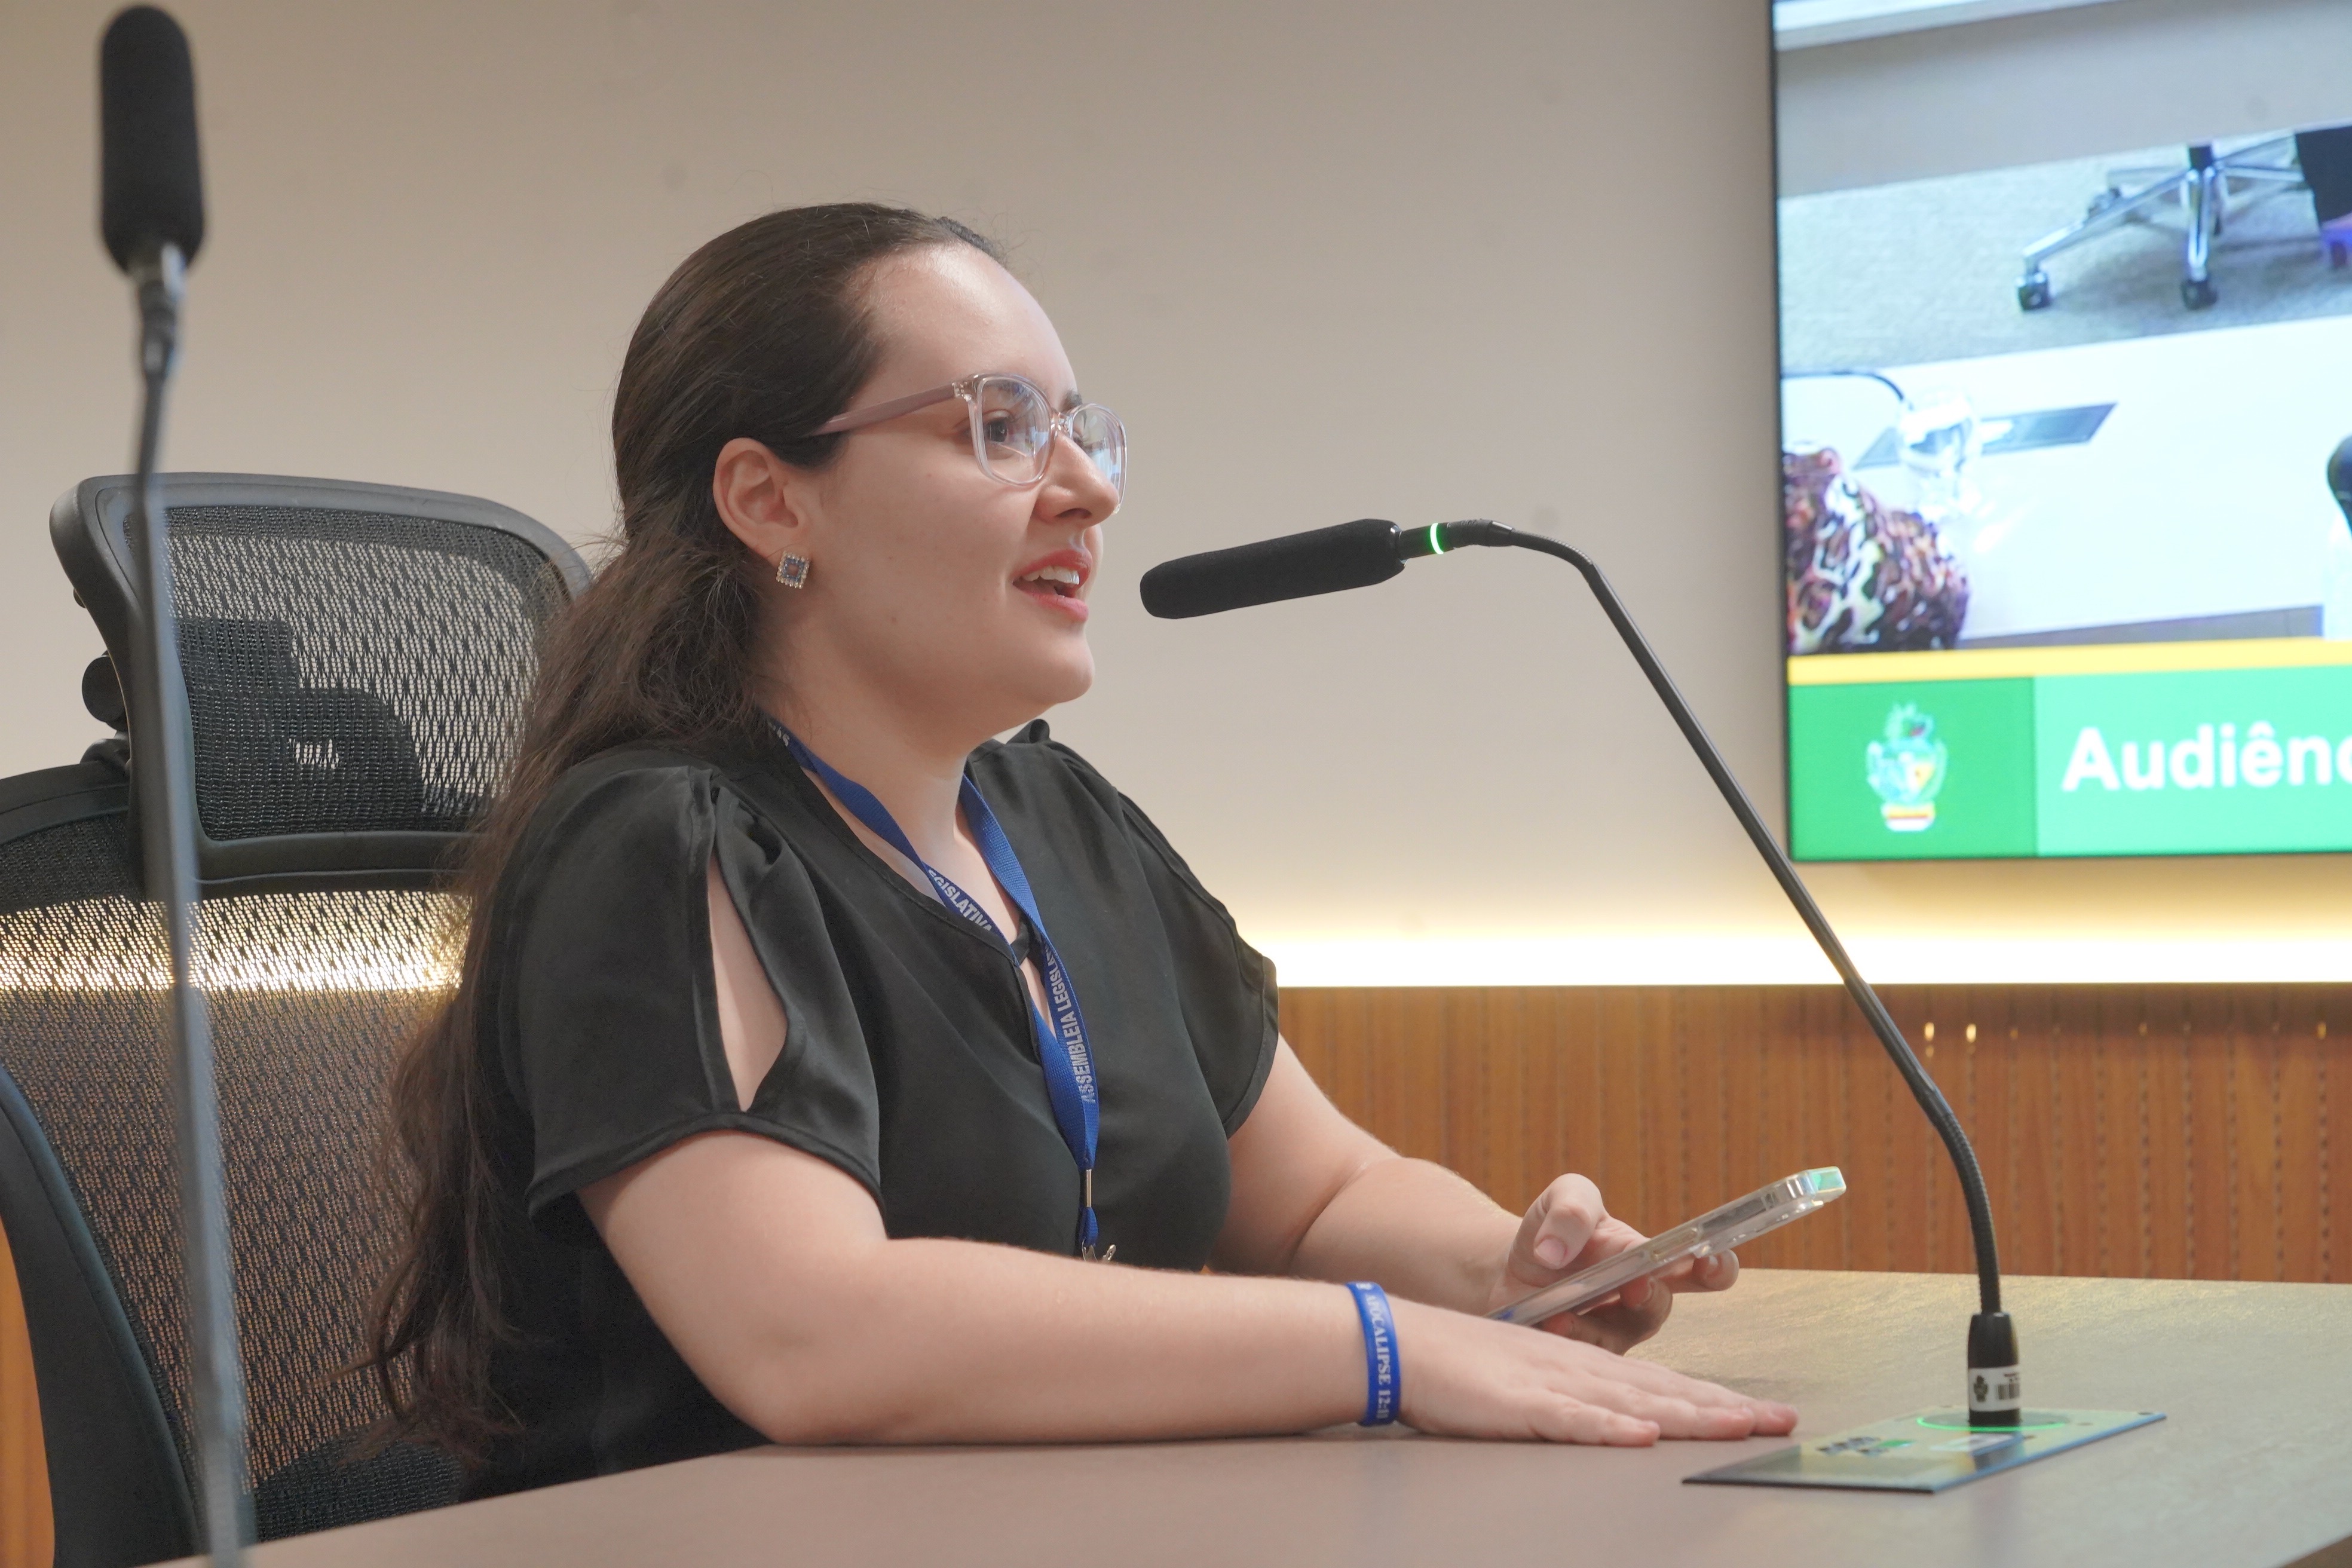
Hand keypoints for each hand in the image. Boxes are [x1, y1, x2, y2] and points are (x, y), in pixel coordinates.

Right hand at [1390, 1296, 1795, 1443]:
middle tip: (1779, 1422)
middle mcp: (1578, 1369)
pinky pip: (1569, 1418)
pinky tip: (1641, 1437)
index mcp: (1583, 1365)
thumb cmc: (1461, 1368)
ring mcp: (1550, 1384)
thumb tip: (1623, 1429)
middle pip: (1664, 1393)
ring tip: (1738, 1426)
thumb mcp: (1529, 1382)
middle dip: (1725, 1408)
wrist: (1402, 1343)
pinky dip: (1607, 1429)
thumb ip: (1573, 1403)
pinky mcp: (1518, 1403)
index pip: (1662, 1385)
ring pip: (1632, 1403)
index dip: (1715, 1399)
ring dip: (1689, 1416)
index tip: (1761, 1414)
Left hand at [1481, 1174, 1740, 1352]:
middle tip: (1635, 1283)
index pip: (1702, 1268)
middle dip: (1649, 1296)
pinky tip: (1546, 1323)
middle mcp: (1639, 1298)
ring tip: (1560, 1313)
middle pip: (1660, 1306)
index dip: (1716, 1268)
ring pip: (1617, 1338)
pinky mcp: (1580, 1353)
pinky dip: (1563, 1340)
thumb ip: (1572, 1210)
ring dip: (1591, 1327)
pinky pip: (1580, 1356)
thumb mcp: (1563, 1199)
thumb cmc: (1551, 1229)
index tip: (1706, 1260)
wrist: (1508, 1265)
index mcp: (1648, 1257)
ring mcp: (1611, 1331)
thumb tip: (1557, 1250)